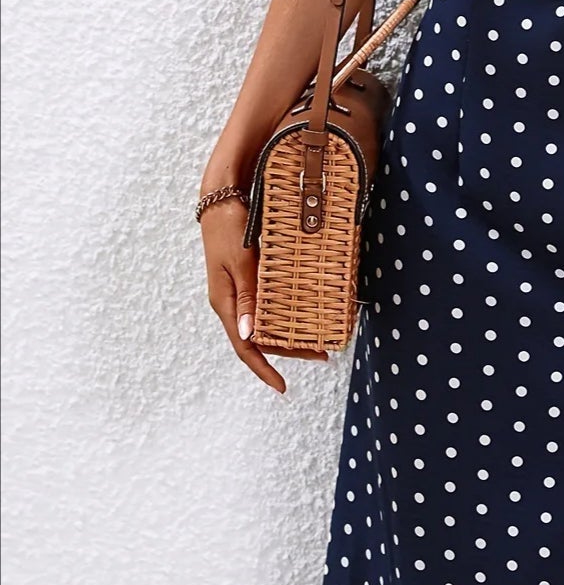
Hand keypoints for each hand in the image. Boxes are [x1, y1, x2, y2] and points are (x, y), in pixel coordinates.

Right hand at [200, 194, 328, 391]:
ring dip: (290, 332)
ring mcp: (241, 290)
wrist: (221, 196)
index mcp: (225, 303)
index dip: (263, 369)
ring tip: (319, 338)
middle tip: (322, 354)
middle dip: (289, 350)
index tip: (283, 388)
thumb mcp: (239, 262)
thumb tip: (248, 335)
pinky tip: (304, 313)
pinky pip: (268, 304)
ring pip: (266, 322)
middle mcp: (232, 301)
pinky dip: (286, 312)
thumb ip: (246, 296)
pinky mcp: (250, 277)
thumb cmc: (228, 226)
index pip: (244, 347)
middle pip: (260, 338)